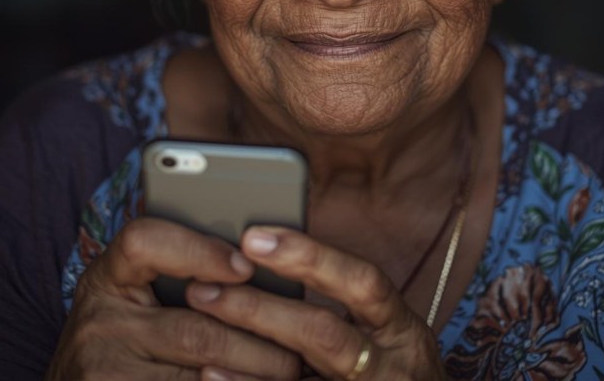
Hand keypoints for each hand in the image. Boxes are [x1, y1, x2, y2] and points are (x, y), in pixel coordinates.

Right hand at [45, 217, 301, 379]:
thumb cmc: (125, 334)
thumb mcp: (137, 295)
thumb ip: (182, 274)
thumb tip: (259, 265)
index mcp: (108, 275)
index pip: (144, 242)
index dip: (197, 251)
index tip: (246, 266)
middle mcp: (98, 321)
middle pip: (192, 327)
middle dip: (254, 341)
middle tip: (296, 349)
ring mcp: (100, 370)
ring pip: (201, 371)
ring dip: (251, 375)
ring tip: (288, 373)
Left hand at [186, 226, 446, 380]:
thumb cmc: (388, 373)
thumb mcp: (384, 336)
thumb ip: (345, 306)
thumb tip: (271, 255)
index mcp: (401, 329)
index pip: (362, 281)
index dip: (310, 257)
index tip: (253, 237)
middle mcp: (389, 367)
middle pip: (323, 332)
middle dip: (260, 307)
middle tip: (205, 284)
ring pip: (298, 372)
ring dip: (245, 346)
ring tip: (202, 320)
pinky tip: (211, 373)